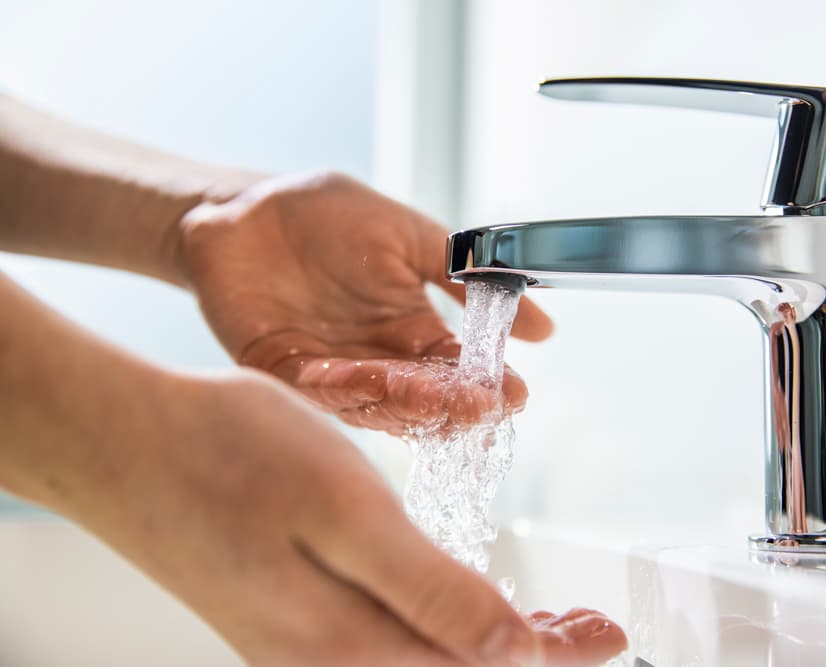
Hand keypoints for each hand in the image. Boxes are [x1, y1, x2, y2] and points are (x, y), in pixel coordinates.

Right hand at [71, 368, 623, 665]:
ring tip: (541, 618)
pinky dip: (440, 624)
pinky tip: (453, 602)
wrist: (126, 445)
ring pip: (421, 658)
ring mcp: (300, 642)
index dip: (554, 654)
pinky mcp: (285, 616)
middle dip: (531, 651)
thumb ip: (429, 593)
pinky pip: (384, 638)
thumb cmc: (229, 458)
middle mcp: (326, 658)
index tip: (607, 635)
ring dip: (488, 640)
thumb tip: (510, 652)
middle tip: (586, 626)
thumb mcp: (347, 511)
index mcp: (349, 641)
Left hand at [177, 172, 552, 433]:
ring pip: (371, 403)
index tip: (515, 392)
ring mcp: (330, 370)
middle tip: (473, 404)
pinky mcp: (281, 370)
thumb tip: (546, 329)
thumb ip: (469, 280)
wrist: (246, 205)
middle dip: (447, 404)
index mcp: (412, 331)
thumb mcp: (411, 239)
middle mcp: (377, 360)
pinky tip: (347, 374)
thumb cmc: (328, 215)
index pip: (458, 372)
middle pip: (420, 400)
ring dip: (396, 400)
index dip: (487, 385)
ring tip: (419, 391)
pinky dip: (331, 387)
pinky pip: (311, 390)